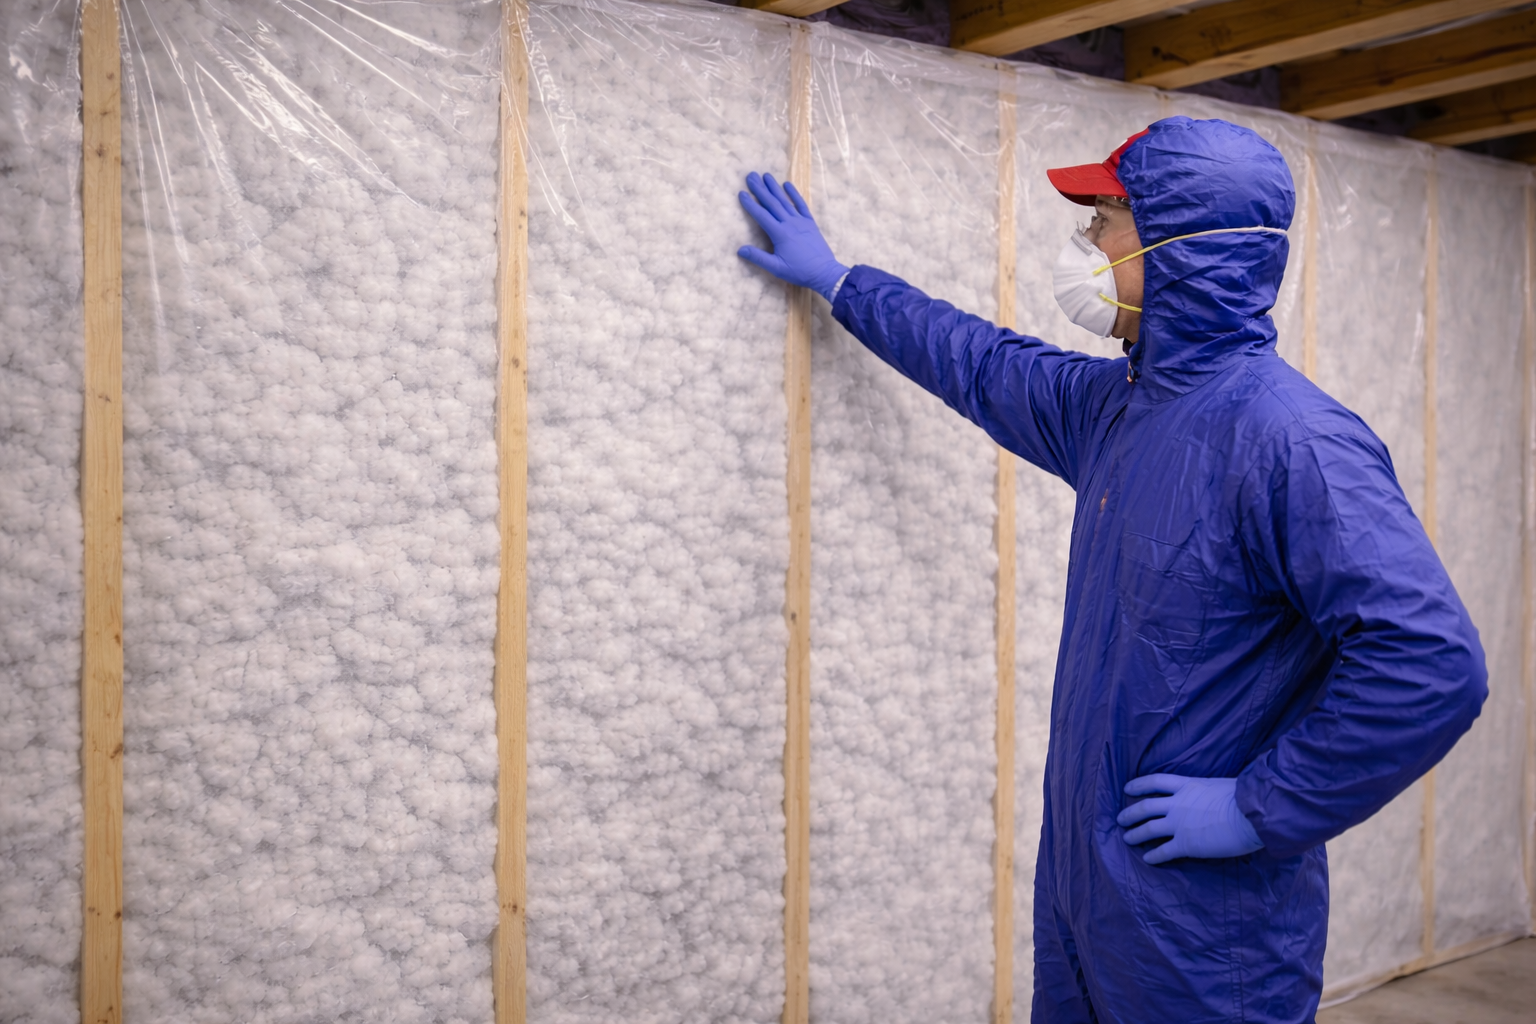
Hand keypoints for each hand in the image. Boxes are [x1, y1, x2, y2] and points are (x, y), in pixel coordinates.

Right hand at [737, 172, 848, 300]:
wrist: (824, 272)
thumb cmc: (800, 272)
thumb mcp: (776, 268)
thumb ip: (758, 258)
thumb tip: (740, 250)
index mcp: (780, 234)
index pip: (761, 215)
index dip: (750, 204)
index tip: (742, 192)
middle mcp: (789, 223)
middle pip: (772, 203)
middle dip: (760, 189)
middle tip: (751, 176)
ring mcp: (801, 221)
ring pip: (785, 201)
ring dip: (774, 188)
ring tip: (766, 175)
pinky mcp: (810, 222)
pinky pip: (801, 204)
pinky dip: (794, 194)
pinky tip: (787, 185)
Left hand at [1117, 774, 1263, 864]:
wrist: (1251, 815)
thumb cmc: (1243, 797)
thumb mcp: (1218, 784)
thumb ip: (1205, 790)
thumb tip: (1207, 794)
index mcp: (1187, 786)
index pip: (1155, 781)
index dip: (1138, 784)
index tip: (1127, 789)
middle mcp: (1177, 804)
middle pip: (1145, 806)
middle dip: (1130, 813)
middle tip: (1120, 819)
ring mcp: (1179, 824)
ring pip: (1149, 829)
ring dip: (1135, 834)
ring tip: (1127, 838)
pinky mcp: (1186, 844)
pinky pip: (1163, 851)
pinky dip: (1153, 856)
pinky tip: (1147, 859)